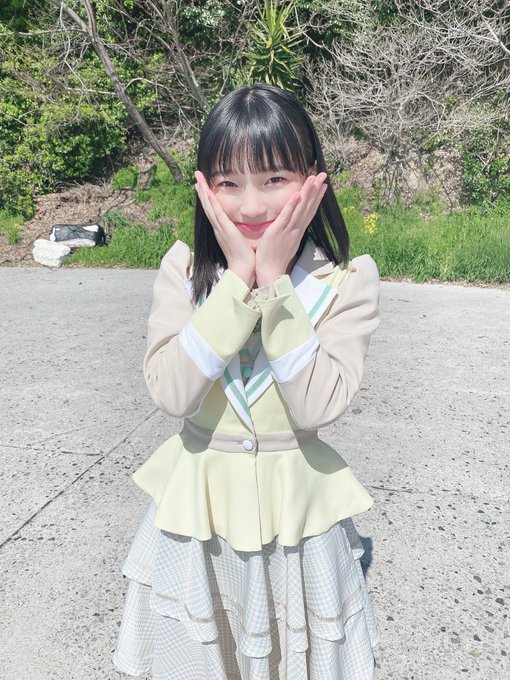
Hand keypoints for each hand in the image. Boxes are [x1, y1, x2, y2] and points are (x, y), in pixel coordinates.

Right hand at [194, 171, 255, 287]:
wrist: (243, 269)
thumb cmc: (245, 257)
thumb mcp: (240, 240)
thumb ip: (238, 232)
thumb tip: (242, 226)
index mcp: (221, 229)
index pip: (212, 210)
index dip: (206, 197)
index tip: (202, 186)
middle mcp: (218, 227)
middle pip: (207, 205)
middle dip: (201, 190)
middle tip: (196, 176)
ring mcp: (220, 228)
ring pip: (209, 206)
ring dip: (203, 192)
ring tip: (198, 179)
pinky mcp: (225, 229)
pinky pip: (217, 213)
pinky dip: (211, 202)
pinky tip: (207, 192)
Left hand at [255, 172, 327, 286]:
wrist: (270, 272)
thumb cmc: (275, 258)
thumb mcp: (286, 242)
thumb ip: (290, 231)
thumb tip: (293, 224)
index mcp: (298, 231)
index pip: (310, 211)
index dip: (317, 197)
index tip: (323, 185)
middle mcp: (296, 229)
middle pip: (308, 206)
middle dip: (316, 190)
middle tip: (323, 175)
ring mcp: (288, 230)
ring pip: (300, 208)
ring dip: (307, 193)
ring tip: (313, 179)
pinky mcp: (278, 231)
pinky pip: (286, 217)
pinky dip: (292, 206)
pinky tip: (296, 195)